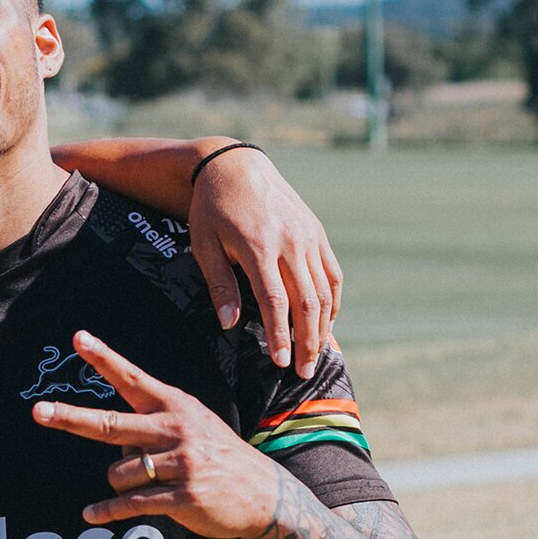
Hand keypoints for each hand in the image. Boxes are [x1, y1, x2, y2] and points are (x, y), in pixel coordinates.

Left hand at [30, 331, 282, 538]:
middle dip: (71, 418)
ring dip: (119, 482)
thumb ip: (155, 424)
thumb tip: (113, 445)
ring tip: (148, 483)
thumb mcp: (194, 425)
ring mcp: (181, 463)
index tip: (78, 339)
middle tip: (39, 411)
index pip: (133, 378)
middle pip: (111, 423)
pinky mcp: (183, 496)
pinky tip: (91, 514)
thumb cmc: (219, 457)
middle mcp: (176, 429)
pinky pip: (131, 503)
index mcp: (176, 406)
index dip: (104, 358)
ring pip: (118, 471)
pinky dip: (107, 511)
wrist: (266, 495)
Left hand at [185, 144, 340, 376]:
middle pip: (307, 302)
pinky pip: (332, 274)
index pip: (275, 301)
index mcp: (259, 247)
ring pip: (324, 291)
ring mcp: (308, 237)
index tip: (280, 362)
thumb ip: (220, 284)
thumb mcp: (204, 244)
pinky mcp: (317, 233)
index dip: (280, 335)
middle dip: (307, 341)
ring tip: (315, 355)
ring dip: (322, 328)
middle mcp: (290, 242)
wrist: (236, 166)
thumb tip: (229, 325)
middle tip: (302, 372)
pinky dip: (333, 302)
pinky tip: (326, 324)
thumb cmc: (212, 208)